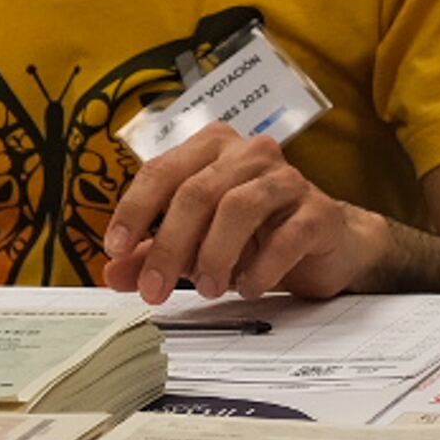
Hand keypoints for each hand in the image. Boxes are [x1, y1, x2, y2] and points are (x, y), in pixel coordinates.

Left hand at [98, 126, 388, 304]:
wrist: (327, 243)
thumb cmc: (255, 236)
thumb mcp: (195, 244)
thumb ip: (153, 253)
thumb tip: (113, 272)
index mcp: (212, 149)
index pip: (162, 171)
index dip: (134, 211)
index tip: (117, 250)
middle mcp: (249, 153)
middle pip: (196, 192)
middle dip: (169, 246)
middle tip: (156, 290)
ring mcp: (287, 178)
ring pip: (238, 207)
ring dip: (213, 255)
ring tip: (206, 289)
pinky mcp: (318, 210)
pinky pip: (285, 236)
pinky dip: (260, 267)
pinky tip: (248, 287)